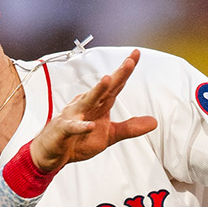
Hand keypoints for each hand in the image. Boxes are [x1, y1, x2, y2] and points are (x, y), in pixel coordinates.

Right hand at [29, 50, 156, 172]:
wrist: (53, 152)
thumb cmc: (79, 140)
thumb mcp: (110, 135)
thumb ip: (130, 128)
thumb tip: (154, 122)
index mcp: (100, 104)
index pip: (115, 85)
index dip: (126, 71)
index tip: (136, 54)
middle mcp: (87, 105)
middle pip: (105, 88)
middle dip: (117, 75)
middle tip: (130, 61)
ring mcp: (74, 115)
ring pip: (87, 101)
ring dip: (97, 90)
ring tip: (108, 80)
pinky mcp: (63, 129)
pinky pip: (73, 127)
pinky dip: (81, 126)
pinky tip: (89, 125)